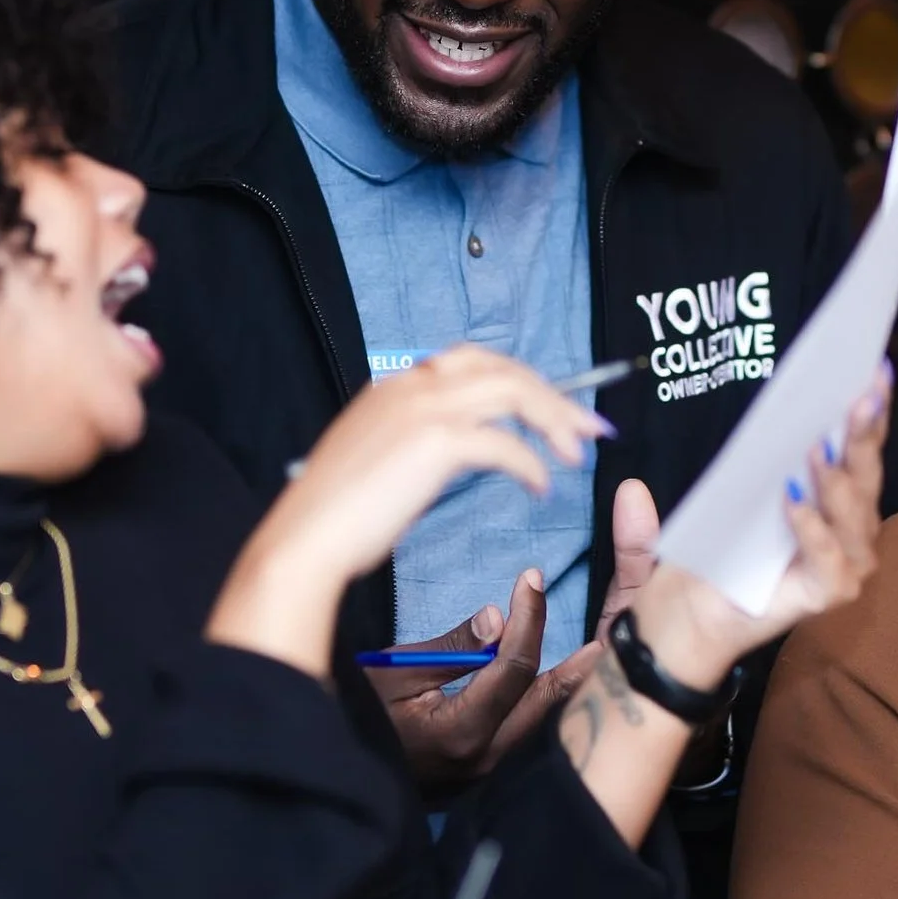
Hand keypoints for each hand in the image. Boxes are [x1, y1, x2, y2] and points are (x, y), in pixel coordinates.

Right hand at [207, 347, 604, 677]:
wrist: (307, 535)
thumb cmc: (338, 515)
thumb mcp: (378, 458)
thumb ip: (415, 442)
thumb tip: (460, 448)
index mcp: (398, 386)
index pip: (474, 363)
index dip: (523, 381)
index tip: (554, 409)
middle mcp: (412, 386)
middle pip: (503, 369)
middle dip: (554, 396)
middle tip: (590, 427)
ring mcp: (422, 408)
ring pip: (512, 391)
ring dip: (554, 419)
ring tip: (578, 452)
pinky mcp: (433, 441)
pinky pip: (503, 443)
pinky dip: (530, 462)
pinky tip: (540, 485)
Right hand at [368, 569, 601, 784]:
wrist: (336, 774)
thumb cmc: (356, 717)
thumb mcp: (395, 672)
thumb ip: (453, 648)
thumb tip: (497, 619)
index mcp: (461, 731)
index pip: (514, 667)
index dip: (528, 618)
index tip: (532, 580)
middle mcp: (483, 759)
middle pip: (543, 703)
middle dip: (573, 667)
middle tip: (603, 638)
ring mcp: (484, 776)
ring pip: (538, 726)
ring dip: (563, 690)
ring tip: (590, 660)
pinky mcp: (479, 779)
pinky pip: (521, 739)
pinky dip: (539, 709)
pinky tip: (552, 690)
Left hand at [614, 361, 893, 692]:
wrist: (678, 632)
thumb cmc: (695, 569)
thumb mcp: (678, 521)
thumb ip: (657, 511)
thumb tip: (631, 488)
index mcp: (824, 500)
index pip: (854, 449)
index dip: (866, 411)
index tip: (869, 368)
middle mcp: (843, 532)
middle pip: (863, 476)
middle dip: (862, 432)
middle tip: (860, 390)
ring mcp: (839, 567)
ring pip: (853, 518)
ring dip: (836, 479)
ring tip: (814, 446)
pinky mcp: (824, 596)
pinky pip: (829, 562)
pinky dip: (813, 531)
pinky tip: (792, 501)